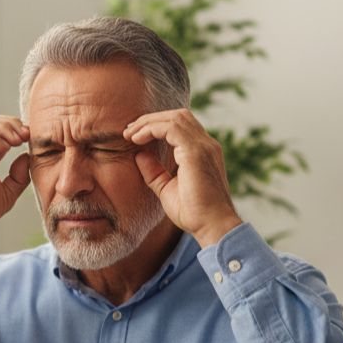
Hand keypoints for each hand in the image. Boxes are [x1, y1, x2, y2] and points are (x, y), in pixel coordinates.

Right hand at [0, 116, 30, 251]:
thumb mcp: (7, 194)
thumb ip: (19, 176)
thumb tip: (28, 156)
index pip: (2, 134)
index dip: (18, 132)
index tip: (31, 138)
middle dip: (12, 125)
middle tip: (26, 135)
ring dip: (3, 127)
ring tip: (16, 140)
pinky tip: (2, 147)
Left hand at [123, 108, 242, 246]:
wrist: (213, 227)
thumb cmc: (194, 213)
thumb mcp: (167, 188)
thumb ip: (154, 171)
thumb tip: (139, 155)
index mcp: (203, 152)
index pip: (181, 126)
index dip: (156, 126)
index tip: (134, 136)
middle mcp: (206, 145)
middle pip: (178, 116)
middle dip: (151, 119)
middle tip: (129, 131)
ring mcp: (204, 146)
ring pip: (175, 118)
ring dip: (149, 122)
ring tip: (130, 134)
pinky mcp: (196, 152)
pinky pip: (171, 128)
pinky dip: (152, 128)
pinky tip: (137, 139)